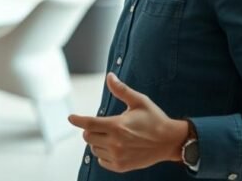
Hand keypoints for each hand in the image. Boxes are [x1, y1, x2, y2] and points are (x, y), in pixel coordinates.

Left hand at [68, 72, 189, 172]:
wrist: (171, 142)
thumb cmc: (154, 120)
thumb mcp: (140, 101)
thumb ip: (121, 90)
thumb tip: (109, 76)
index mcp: (117, 126)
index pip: (88, 124)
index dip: (77, 120)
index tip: (71, 118)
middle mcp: (115, 142)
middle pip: (88, 136)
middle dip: (91, 129)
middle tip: (102, 126)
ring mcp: (118, 156)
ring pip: (94, 148)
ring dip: (97, 141)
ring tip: (112, 136)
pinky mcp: (122, 166)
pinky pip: (101, 160)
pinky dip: (103, 153)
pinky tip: (114, 147)